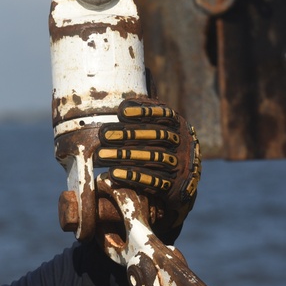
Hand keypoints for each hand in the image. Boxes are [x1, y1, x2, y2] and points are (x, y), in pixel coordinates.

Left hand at [94, 98, 200, 239]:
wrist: (182, 184)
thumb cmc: (161, 148)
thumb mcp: (160, 127)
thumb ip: (148, 112)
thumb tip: (128, 98)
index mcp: (179, 126)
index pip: (165, 115)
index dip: (144, 112)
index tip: (121, 112)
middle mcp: (184, 144)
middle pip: (156, 137)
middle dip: (127, 135)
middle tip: (102, 135)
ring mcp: (182, 166)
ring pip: (154, 158)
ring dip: (125, 157)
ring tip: (101, 155)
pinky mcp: (176, 187)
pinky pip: (155, 182)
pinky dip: (133, 177)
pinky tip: (113, 173)